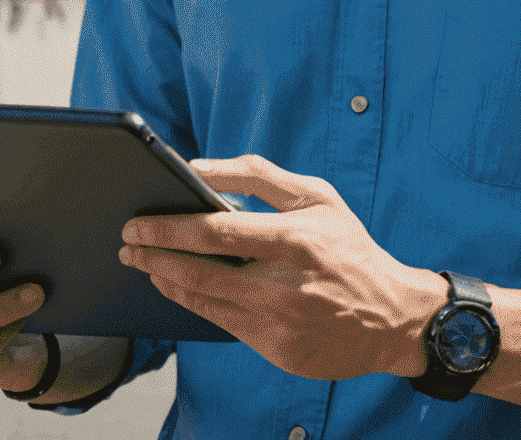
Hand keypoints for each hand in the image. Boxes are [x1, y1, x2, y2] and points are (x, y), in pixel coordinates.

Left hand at [120, 155, 447, 381]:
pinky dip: (192, 303)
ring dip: (165, 280)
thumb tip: (202, 168)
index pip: (218, 233)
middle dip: (155, 255)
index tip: (139, 221)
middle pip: (201, 271)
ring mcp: (279, 324)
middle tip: (129, 242)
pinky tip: (177, 286)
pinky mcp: (275, 351)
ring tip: (144, 262)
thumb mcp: (317, 196)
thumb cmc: (349, 249)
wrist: (392, 317)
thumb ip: (259, 177)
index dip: (170, 228)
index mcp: (297, 239)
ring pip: (204, 302)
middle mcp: (285, 285)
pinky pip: (220, 324)